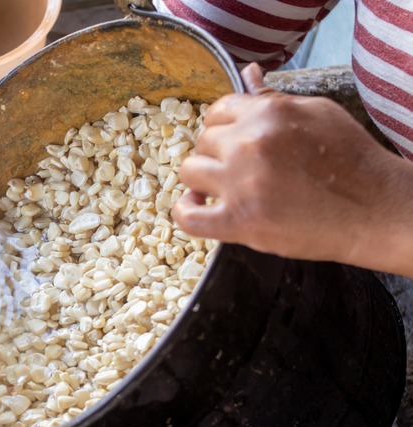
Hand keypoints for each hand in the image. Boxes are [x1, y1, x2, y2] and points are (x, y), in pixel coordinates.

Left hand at [172, 63, 412, 276]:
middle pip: (202, 141)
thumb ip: (273, 96)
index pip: (218, 111)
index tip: (233, 142)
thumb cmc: (351, 161)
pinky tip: (200, 206)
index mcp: (267, 114)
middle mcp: (249, 144)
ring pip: (188, 171)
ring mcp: (241, 184)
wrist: (374, 211)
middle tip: (237, 169)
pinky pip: (187, 216)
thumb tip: (248, 72)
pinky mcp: (239, 221)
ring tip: (221, 188)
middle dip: (215, 154)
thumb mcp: (318, 113)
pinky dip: (185, 211)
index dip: (222, 128)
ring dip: (201, 179)